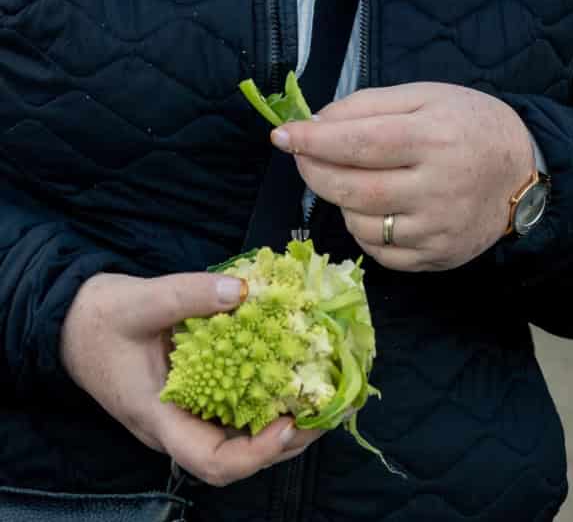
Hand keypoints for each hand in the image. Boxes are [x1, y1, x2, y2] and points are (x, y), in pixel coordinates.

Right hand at [60, 271, 320, 483]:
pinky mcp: (189, 397)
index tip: (289, 424)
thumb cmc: (100, 318)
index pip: (211, 461)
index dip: (255, 453)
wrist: (70, 324)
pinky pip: (230, 414)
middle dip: (283, 443)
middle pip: (234, 459)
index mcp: (158, 417)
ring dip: (279, 427)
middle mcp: (173, 427)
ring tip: (317, 398)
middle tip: (324, 411)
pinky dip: (262, 403)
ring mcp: (181, 415)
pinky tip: (288, 378)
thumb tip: (244, 290)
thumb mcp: (140, 299)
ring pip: (235, 440)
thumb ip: (189, 294)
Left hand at [272, 82, 535, 270]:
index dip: (314, 141)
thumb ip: (369, 105)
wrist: (524, 172)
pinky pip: (379, 251)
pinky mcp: (436, 258)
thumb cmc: (470, 124)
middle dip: (315, 171)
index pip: (358, 143)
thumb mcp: (426, 96)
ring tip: (349, 177)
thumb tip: (316, 123)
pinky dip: (363, 228)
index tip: (283, 135)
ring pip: (360, 223)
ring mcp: (436, 229)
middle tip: (302, 155)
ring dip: (339, 200)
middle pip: (353, 188)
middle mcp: (436, 187)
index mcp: (434, 138)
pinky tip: (372, 206)